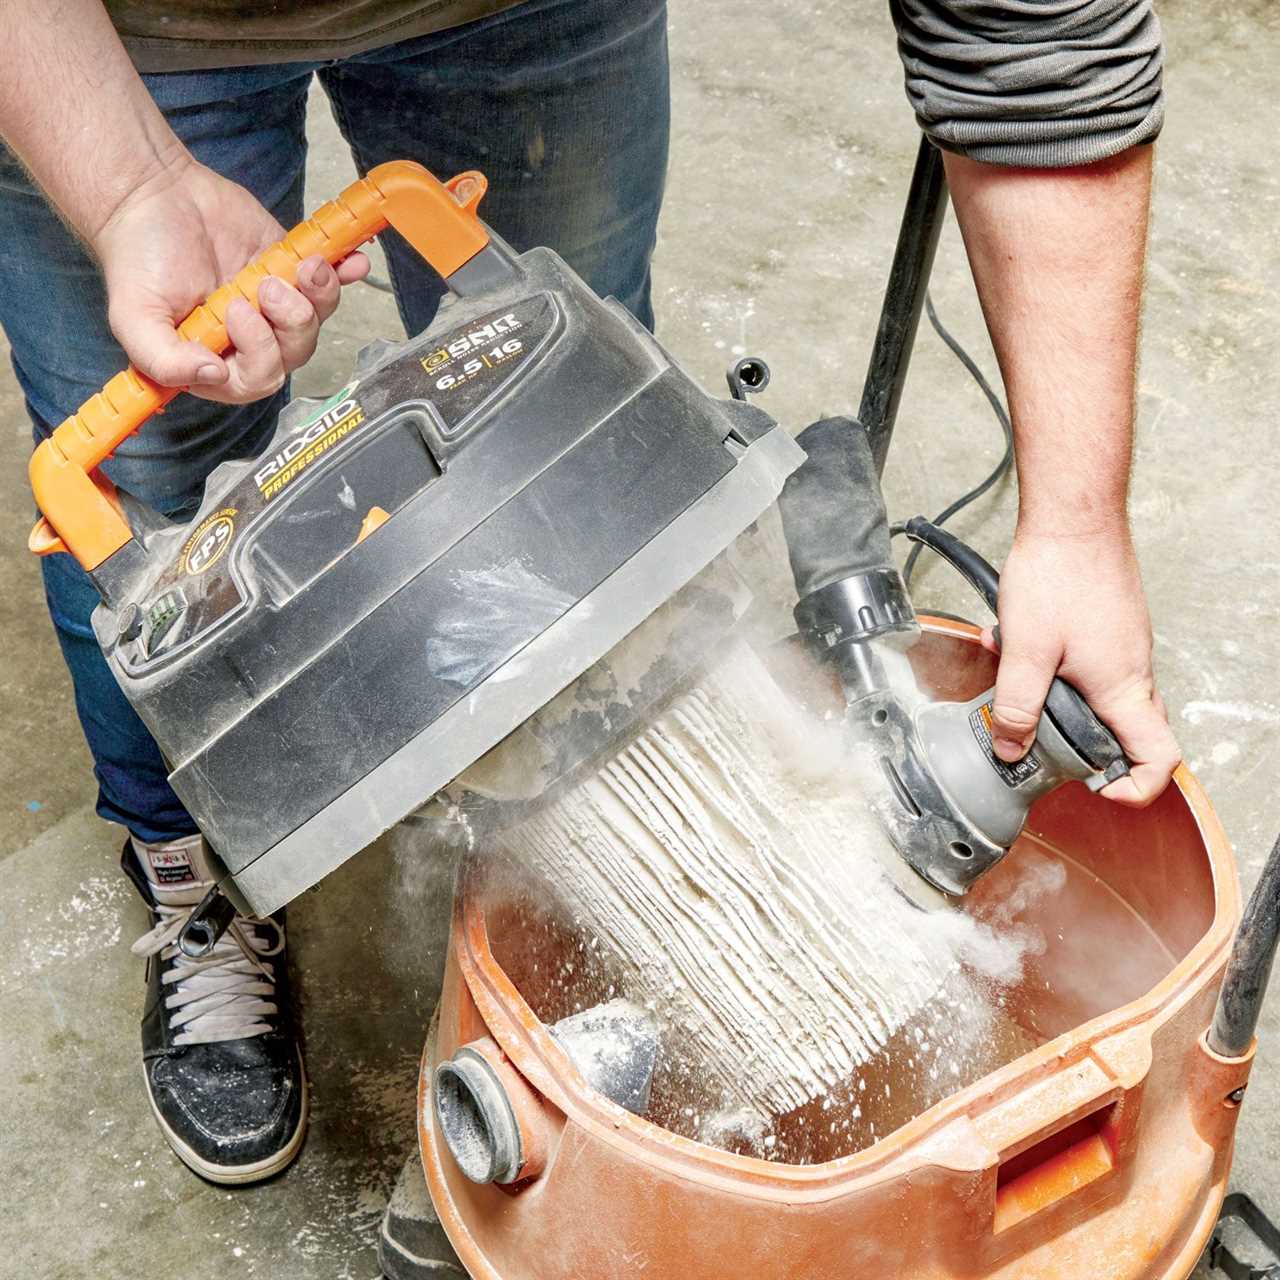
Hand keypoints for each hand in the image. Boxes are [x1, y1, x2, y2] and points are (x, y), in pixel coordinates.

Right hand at [90, 152, 368, 401]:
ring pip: (315, 320)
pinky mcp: (291, 271)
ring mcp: (275, 305)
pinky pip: (330, 283)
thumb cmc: (137, 257)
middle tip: (266, 285)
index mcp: (215, 360)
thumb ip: (164, 360)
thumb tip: (211, 374)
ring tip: (301, 266)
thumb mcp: (134, 316)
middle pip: (294, 352)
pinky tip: (352, 263)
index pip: (258, 379)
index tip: (239, 310)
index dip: (260, 352)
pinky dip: (345, 274)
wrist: (152, 195)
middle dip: (290, 320)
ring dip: (317, 296)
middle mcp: (250, 339)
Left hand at [979, 523, 1180, 806]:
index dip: (1136, 787)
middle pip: (1124, 730)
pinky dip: (1047, 659)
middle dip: (1078, 742)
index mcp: (1123, 688)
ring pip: (1093, 691)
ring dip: (1050, 691)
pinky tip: (1012, 637)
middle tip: (1039, 739)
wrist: (1073, 514)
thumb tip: (1011, 747)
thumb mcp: (1025, 650)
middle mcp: (1133, 670)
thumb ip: (1015, 706)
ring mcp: (1122, 645)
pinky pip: (1082, 659)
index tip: (1098, 789)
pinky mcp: (1106, 624)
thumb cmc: (1059, 574)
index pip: (1159, 758)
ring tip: (1012, 671)